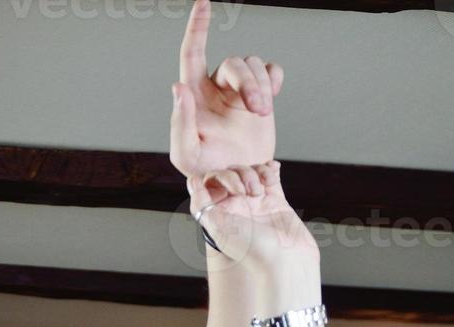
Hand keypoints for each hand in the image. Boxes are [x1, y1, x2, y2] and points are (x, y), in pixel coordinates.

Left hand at [170, 0, 281, 178]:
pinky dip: (275, 79)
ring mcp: (238, 90)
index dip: (197, 27)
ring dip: (262, 87)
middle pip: (235, 63)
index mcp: (193, 96)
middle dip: (250, 83)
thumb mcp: (186, 152)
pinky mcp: (261, 94)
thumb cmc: (207, 171)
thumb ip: (179, 121)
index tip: (203, 2)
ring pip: (254, 65)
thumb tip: (178, 87)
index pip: (192, 53)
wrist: (238, 182)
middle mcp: (214, 88)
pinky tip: (271, 98)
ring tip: (262, 114)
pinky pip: (271, 69)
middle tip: (259, 110)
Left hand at [191, 162, 316, 266]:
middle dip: (239, 174)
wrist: (286, 262)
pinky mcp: (276, 202)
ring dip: (255, 173)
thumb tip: (192, 181)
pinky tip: (274, 169)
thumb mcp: (217, 226)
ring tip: (260, 191)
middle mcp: (235, 208)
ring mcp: (255, 204)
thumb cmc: (251, 249)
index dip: (218, 177)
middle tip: (248, 192)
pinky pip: (269, 177)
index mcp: (218, 214)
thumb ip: (202, 204)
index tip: (232, 191)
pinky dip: (269, 169)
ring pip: (249, 172)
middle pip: (230, 173)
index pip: (209, 182)